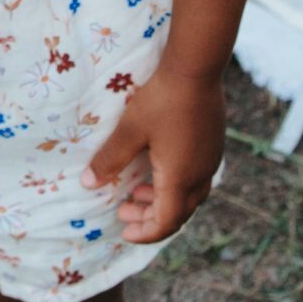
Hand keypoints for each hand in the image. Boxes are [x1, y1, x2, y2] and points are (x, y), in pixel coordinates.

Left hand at [81, 63, 226, 243]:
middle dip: (150, 218)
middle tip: (123, 211)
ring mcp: (210, 161)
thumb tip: (89, 183)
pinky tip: (158, 167)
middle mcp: (200, 176)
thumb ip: (110, 159)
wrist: (196, 68)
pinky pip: (195, 179)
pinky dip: (174, 185)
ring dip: (163, 201)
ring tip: (137, 191)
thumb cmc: (161, 100)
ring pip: (189, 197)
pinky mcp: (213, 146)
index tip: (124, 231)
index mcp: (180, 179)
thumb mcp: (130, 130)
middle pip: (178, 213)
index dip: (145, 233)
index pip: (165, 222)